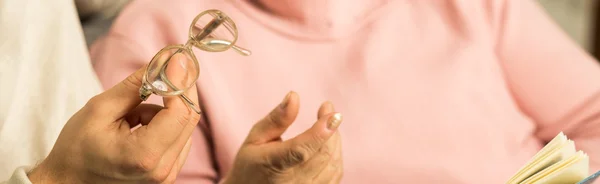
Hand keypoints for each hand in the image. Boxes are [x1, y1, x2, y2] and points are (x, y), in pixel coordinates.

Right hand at [27, 53, 200, 183]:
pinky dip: (165, 124)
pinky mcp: (168, 174)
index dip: (180, 82)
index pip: (180, 112)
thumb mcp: (101, 108)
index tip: (175, 58)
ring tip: (132, 115)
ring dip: (167, 110)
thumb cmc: (76, 149)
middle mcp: (162, 170)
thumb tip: (167, 60)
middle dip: (179, 89)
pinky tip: (139, 126)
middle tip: (165, 67)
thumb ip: (137, 84)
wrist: (68, 182)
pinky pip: (179, 138)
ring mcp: (167, 175)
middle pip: (189, 118)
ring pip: (185, 127)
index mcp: (144, 155)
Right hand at [223, 92, 343, 183]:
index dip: (320, 133)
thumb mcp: (255, 138)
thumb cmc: (252, 164)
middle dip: (330, 128)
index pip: (300, 150)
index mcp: (273, 165)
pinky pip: (335, 174)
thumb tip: (294, 96)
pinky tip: (327, 144)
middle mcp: (292, 182)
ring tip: (326, 124)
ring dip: (334, 140)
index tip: (334, 114)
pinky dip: (335, 155)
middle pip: (323, 153)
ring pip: (333, 163)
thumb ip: (276, 119)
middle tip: (327, 108)